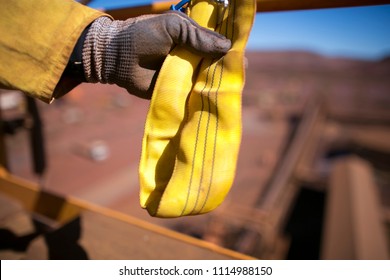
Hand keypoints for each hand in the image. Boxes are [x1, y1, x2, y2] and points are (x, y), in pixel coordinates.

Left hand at [82, 11, 230, 98]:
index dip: (229, 45)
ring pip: (208, 79)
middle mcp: (192, 56)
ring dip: (218, 82)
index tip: (242, 50)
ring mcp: (186, 74)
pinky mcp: (178, 91)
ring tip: (234, 85)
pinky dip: (204, 96)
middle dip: (228, 65)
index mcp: (192, 37)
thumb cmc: (143, 35)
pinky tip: (217, 99)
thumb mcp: (173, 26)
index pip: (216, 41)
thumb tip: (227, 47)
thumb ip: (197, 35)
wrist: (118, 58)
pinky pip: (194, 94)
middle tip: (242, 70)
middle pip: (216, 62)